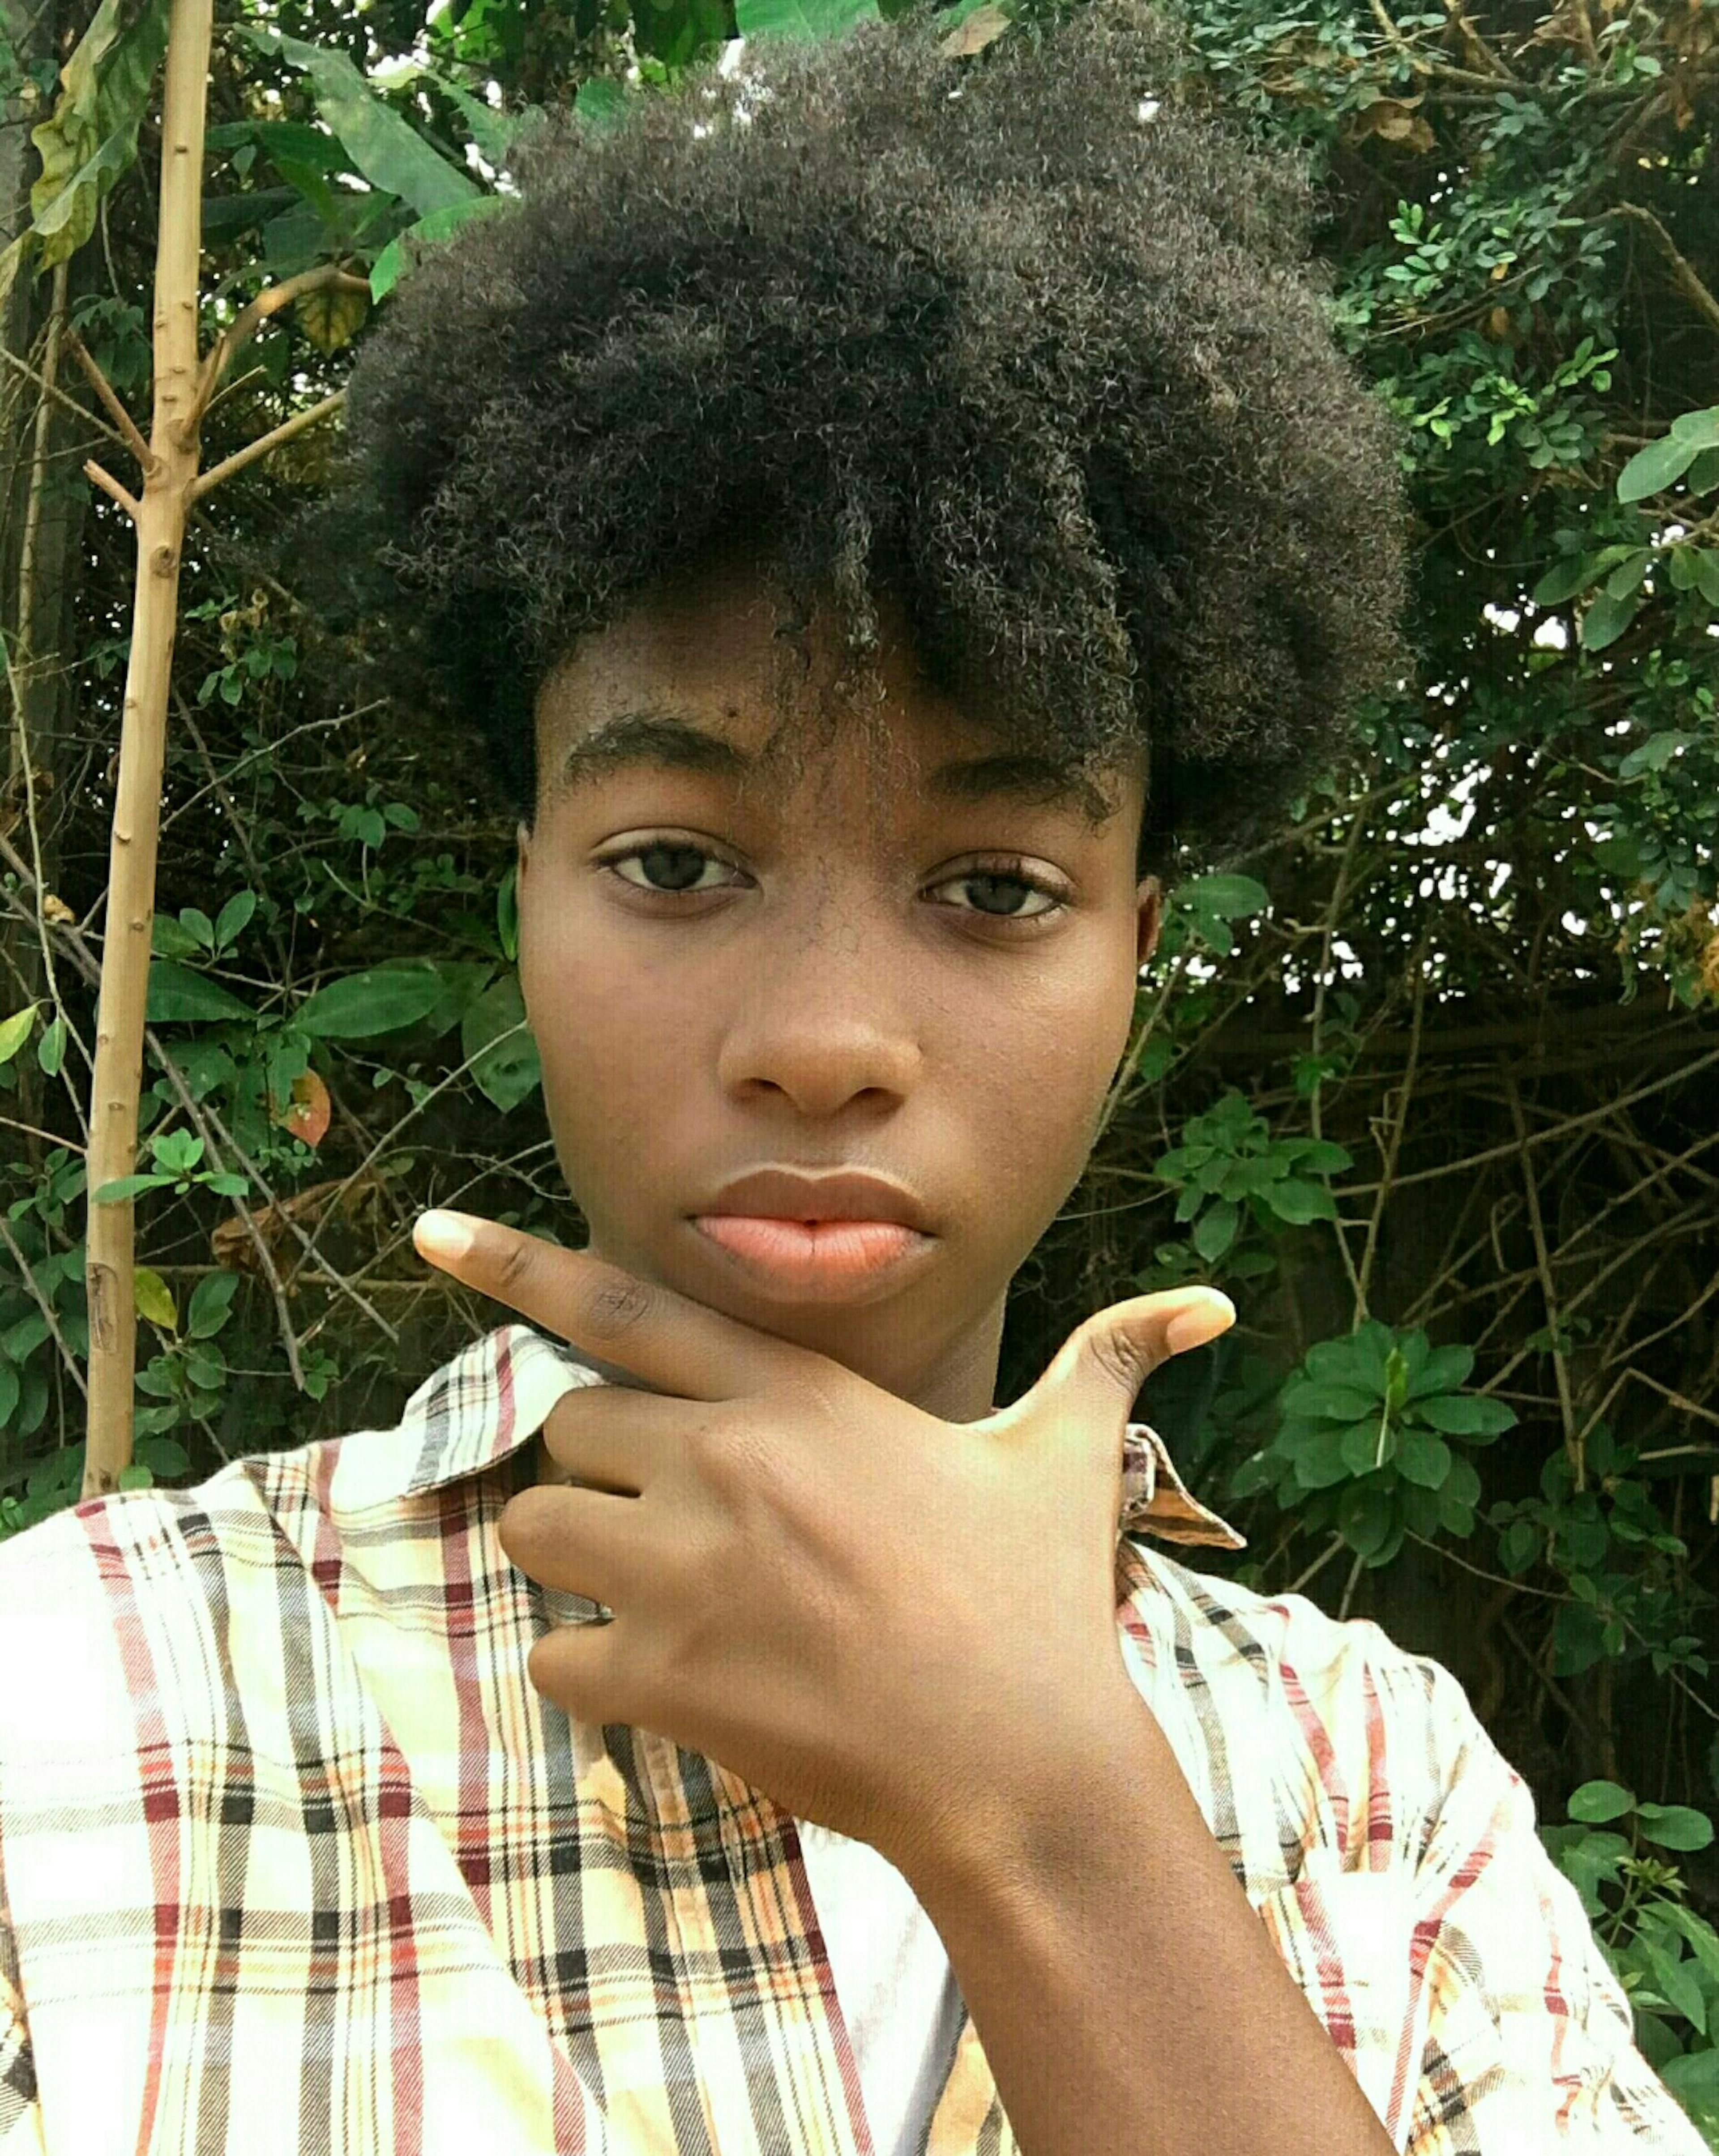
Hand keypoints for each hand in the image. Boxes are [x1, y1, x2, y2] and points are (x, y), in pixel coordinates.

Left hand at [413, 1209, 1234, 1884]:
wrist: (1024, 1767)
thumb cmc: (1039, 1606)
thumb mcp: (1064, 1463)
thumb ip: (1107, 1361)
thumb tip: (1203, 1306)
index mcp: (800, 1395)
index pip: (625, 1304)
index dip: (514, 1264)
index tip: (427, 1238)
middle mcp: (728, 1459)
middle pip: (571, 1424)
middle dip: (603, 1466)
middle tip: (680, 1518)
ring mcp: (688, 1567)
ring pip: (539, 1531)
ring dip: (579, 1560)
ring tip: (662, 1598)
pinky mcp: (665, 1675)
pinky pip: (553, 1658)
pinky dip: (589, 1675)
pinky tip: (665, 1688)